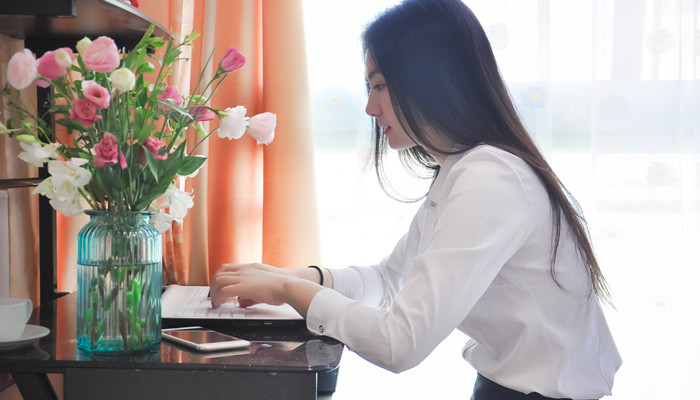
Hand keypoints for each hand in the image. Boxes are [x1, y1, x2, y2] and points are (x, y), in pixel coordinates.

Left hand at [209, 262, 325, 317]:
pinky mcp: (244, 286)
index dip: (219, 277)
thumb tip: (241, 302)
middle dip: (213, 286)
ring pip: (219, 281)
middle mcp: (245, 270)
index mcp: (250, 267)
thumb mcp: (263, 288)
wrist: (289, 284)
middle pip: (220, 273)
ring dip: (214, 293)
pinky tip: (219, 305)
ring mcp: (244, 277)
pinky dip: (218, 298)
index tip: (216, 287)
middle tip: (213, 296)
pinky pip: (224, 292)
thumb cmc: (282, 286)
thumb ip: (250, 295)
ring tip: (215, 303)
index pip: (227, 267)